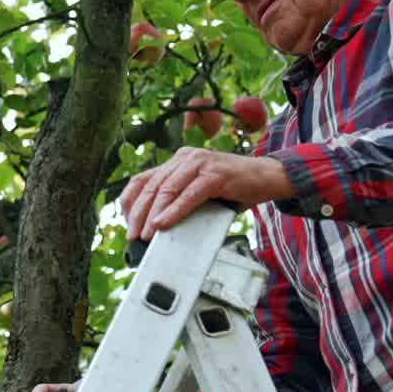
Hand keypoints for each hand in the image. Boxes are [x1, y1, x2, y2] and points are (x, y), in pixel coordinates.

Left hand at [119, 146, 293, 242]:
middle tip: (132, 234)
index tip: (126, 221)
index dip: (130, 201)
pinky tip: (164, 223)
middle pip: (152, 185)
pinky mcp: (215, 174)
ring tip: (145, 234)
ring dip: (153, 214)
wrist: (266, 177)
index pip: (143, 178)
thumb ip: (180, 198)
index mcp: (178, 160)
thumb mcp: (199, 189)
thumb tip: (156, 224)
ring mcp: (200, 163)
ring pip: (167, 189)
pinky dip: (174, 211)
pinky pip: (188, 195)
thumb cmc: (233, 186)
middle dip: (138, 213)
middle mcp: (186, 157)